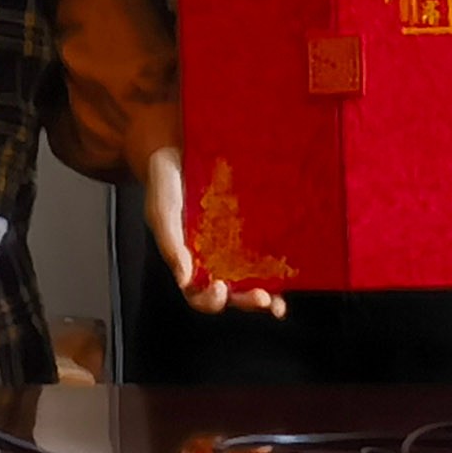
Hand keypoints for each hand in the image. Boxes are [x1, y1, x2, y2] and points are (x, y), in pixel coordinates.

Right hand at [140, 144, 285, 317]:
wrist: (180, 150)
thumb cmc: (165, 185)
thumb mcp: (163, 212)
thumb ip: (170, 244)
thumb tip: (184, 280)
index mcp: (189, 263)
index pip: (199, 294)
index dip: (209, 300)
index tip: (219, 288)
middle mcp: (214, 262)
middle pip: (231, 294)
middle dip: (246, 301)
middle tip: (261, 299)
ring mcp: (234, 249)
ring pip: (250, 282)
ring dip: (264, 296)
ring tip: (276, 302)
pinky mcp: (252, 233)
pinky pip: (265, 257)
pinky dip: (277, 272)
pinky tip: (288, 277)